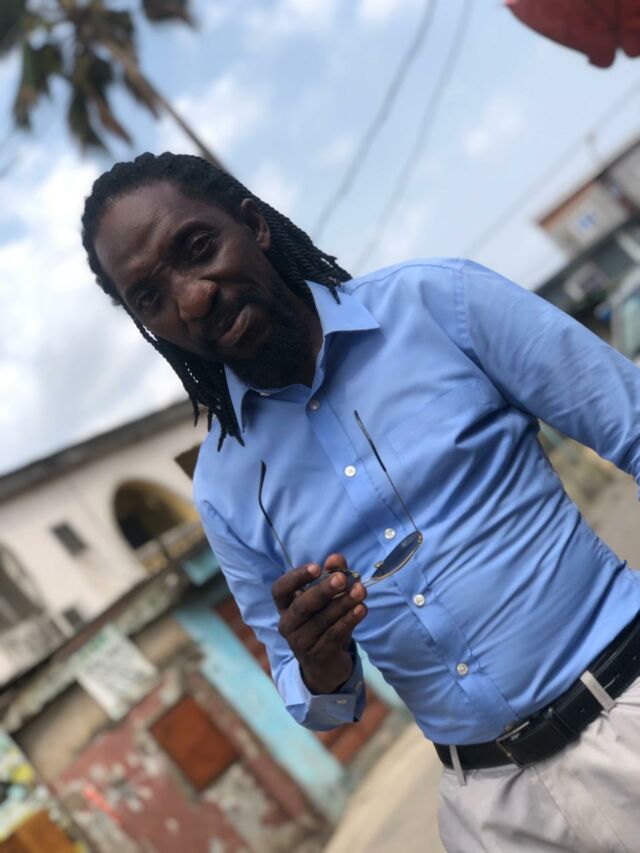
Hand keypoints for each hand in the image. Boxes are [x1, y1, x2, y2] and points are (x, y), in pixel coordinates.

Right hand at [271, 553, 367, 693]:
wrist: (326, 665)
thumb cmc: (324, 622)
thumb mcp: (327, 599)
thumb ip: (331, 574)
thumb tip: (337, 558)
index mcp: (285, 606)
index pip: (280, 590)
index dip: (295, 577)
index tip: (316, 567)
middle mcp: (288, 624)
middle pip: (302, 606)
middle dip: (323, 590)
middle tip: (342, 578)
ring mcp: (301, 643)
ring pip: (322, 621)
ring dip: (343, 604)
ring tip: (360, 591)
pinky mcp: (318, 656)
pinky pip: (333, 635)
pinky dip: (348, 621)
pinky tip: (361, 609)